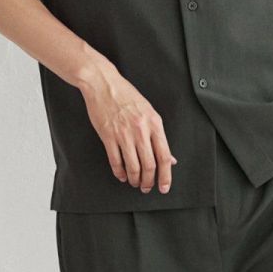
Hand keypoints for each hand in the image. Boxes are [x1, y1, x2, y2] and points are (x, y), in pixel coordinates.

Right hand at [81, 69, 176, 193]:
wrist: (103, 84)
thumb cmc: (126, 96)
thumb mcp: (149, 112)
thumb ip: (158, 136)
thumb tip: (169, 158)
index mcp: (154, 123)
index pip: (164, 156)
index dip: (165, 176)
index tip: (164, 186)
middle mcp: (141, 130)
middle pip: (150, 165)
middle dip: (149, 181)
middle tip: (146, 187)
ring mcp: (124, 133)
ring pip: (133, 166)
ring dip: (134, 179)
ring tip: (134, 182)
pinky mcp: (108, 135)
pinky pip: (115, 161)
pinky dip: (119, 172)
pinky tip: (121, 175)